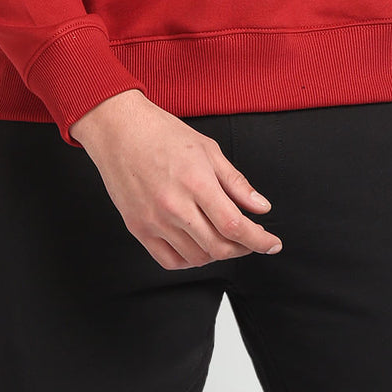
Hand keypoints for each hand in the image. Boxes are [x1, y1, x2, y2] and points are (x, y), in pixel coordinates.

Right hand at [70, 89, 283, 269]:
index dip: (259, 240)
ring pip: (197, 257)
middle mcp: (175, 206)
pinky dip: (190, 260)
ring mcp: (154, 221)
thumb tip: (261, 207)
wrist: (118, 130)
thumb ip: (236, 183)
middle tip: (251, 240)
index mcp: (196, 182)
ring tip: (224, 238)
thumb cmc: (162, 133)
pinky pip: (169, 261)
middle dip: (243, 249)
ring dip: (218, 254)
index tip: (273, 243)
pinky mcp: (138, 229)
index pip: (235, 225)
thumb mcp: (207, 149)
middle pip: (219, 247)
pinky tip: (197, 246)